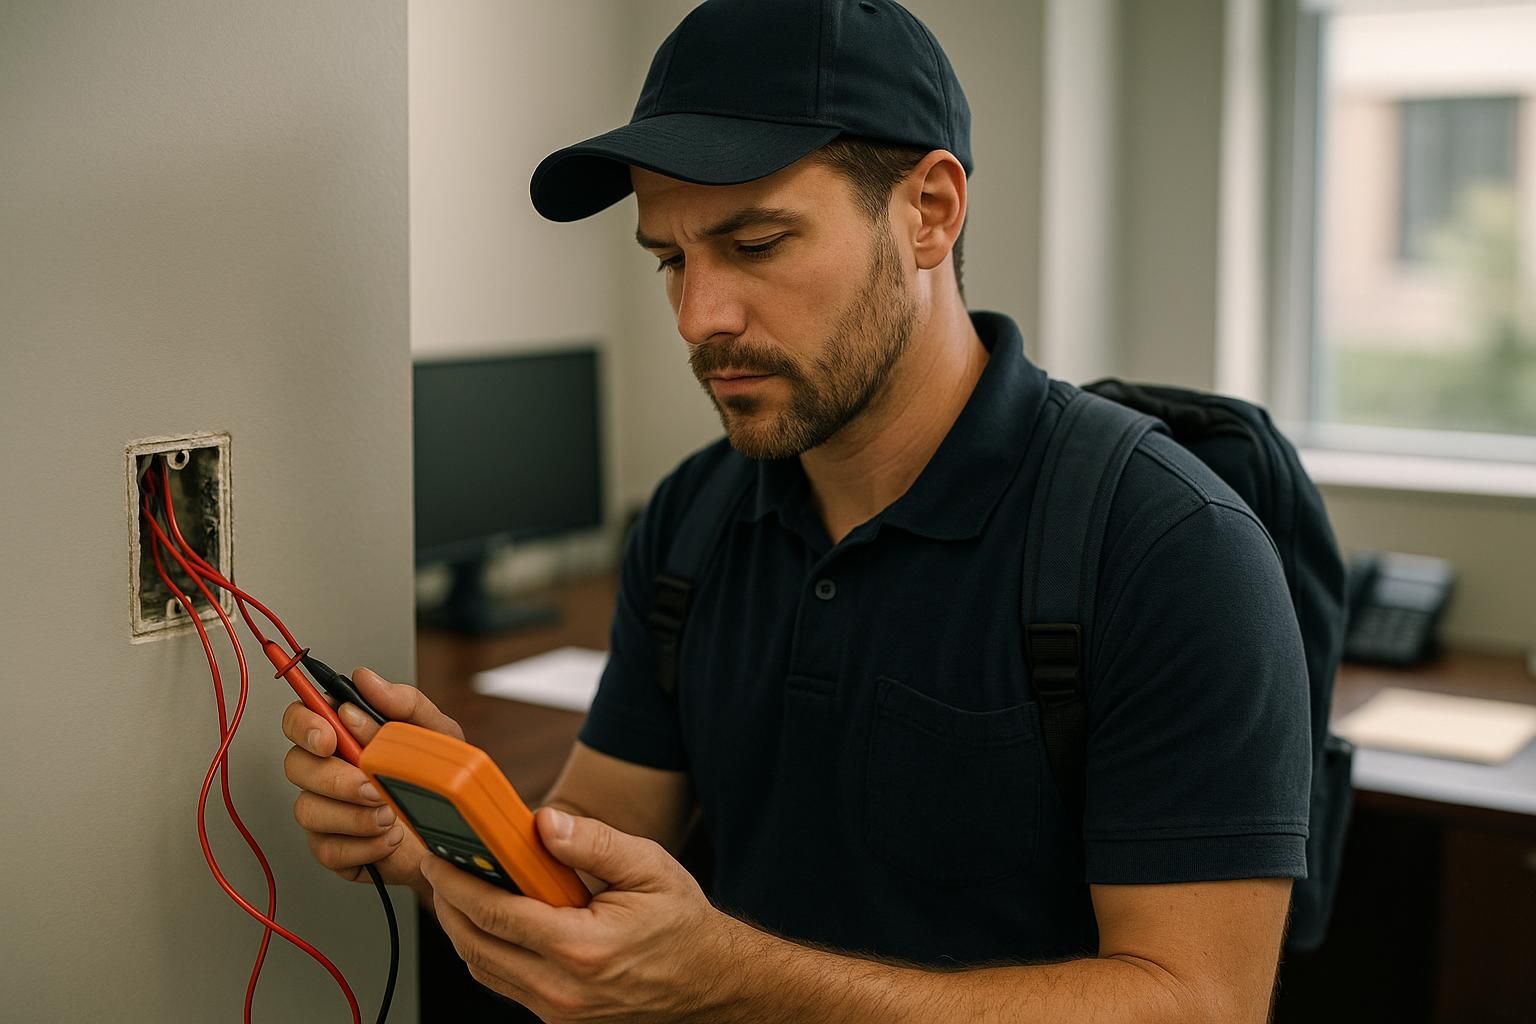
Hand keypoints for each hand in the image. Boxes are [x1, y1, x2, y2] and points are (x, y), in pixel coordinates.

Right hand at [281, 667, 464, 896]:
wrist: (456, 834)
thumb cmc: (440, 779)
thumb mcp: (437, 733)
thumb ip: (404, 702)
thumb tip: (366, 679)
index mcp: (346, 735)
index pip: (301, 718)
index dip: (304, 724)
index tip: (329, 737)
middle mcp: (328, 770)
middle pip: (296, 765)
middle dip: (334, 777)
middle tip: (371, 785)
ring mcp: (327, 811)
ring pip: (308, 810)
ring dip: (352, 815)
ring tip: (390, 815)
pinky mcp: (333, 848)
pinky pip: (328, 849)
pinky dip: (363, 846)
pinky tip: (388, 838)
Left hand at [423, 807, 739, 1021]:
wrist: (710, 980)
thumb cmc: (681, 923)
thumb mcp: (648, 866)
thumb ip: (592, 843)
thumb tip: (543, 822)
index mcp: (584, 949)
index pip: (497, 915)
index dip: (459, 883)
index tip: (440, 857)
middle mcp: (564, 990)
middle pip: (478, 947)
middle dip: (448, 905)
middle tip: (438, 867)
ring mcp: (559, 1012)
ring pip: (485, 970)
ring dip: (462, 930)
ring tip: (456, 888)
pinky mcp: (559, 1019)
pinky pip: (505, 984)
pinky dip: (488, 950)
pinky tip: (490, 919)